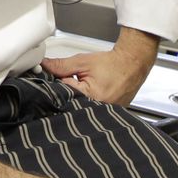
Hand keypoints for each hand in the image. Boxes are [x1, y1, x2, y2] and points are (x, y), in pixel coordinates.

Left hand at [41, 27, 158, 105]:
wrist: (132, 65)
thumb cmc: (112, 64)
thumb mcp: (83, 62)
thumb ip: (61, 65)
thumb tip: (44, 66)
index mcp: (91, 97)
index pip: (63, 93)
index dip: (59, 83)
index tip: (61, 77)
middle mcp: (98, 109)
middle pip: (71, 104)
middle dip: (68, 93)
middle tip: (78, 81)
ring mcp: (105, 114)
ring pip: (81, 108)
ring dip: (78, 99)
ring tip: (89, 86)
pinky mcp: (109, 115)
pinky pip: (92, 111)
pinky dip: (88, 103)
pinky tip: (94, 93)